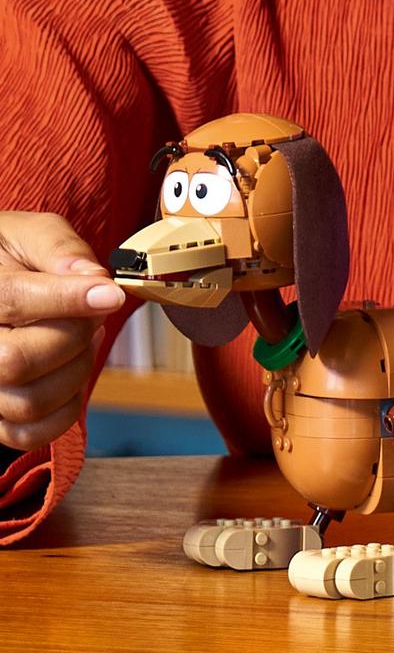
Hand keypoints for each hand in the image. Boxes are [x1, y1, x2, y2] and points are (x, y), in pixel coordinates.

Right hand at [0, 212, 125, 451]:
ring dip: (75, 370)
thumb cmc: (9, 255)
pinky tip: (72, 371)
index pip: (13, 301)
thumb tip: (91, 277)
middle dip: (72, 336)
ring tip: (83, 337)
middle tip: (93, 313)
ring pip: (28, 402)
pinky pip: (29, 434)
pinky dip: (66, 408)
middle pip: (17, 361)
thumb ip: (58, 247)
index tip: (111, 295)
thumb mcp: (29, 233)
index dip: (68, 300)